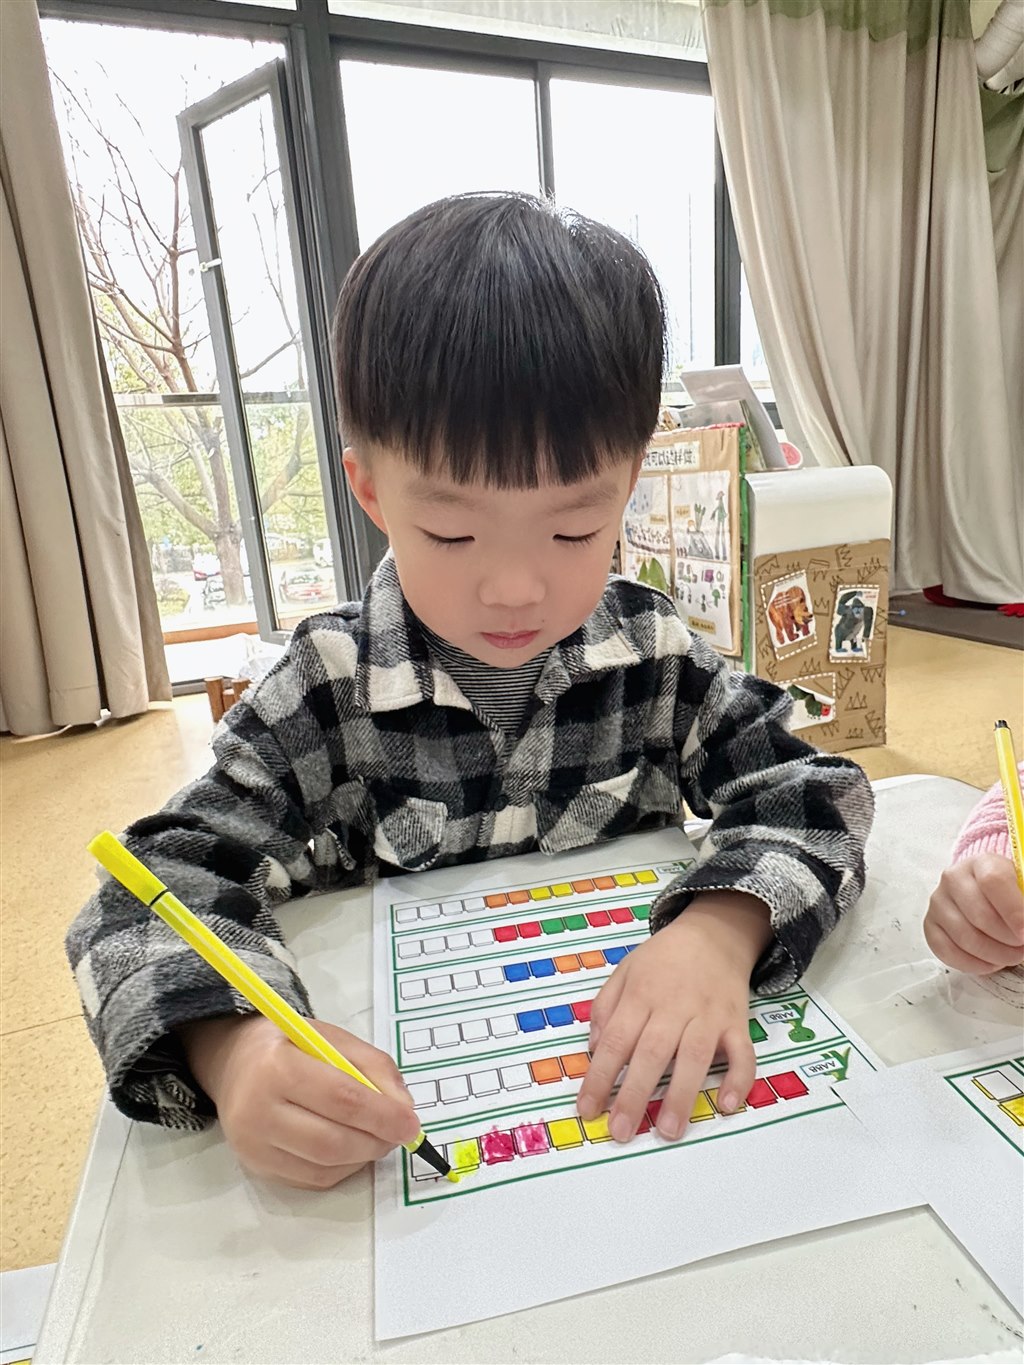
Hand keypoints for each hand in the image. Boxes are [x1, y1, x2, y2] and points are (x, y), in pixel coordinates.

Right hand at [181, 1015, 419, 1188]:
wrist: (235, 1064)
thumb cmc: (291, 1046)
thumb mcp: (333, 1039)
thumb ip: (374, 1068)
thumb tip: (403, 1110)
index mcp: (277, 1066)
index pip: (340, 1098)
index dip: (381, 1115)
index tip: (411, 1124)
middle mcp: (257, 1110)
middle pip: (331, 1141)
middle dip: (376, 1141)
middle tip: (400, 1133)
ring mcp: (253, 1145)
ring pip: (324, 1167)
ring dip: (363, 1157)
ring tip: (377, 1137)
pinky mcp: (256, 1167)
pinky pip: (312, 1179)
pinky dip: (343, 1169)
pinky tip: (351, 1148)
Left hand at [576, 892, 770, 1143]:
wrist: (715, 932)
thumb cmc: (663, 959)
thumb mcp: (625, 971)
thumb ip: (605, 1008)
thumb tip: (595, 1050)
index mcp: (641, 994)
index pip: (616, 1040)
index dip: (600, 1077)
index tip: (588, 1110)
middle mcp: (674, 1006)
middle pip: (652, 1053)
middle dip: (634, 1095)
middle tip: (620, 1133)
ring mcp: (709, 1015)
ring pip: (695, 1057)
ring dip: (680, 1095)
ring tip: (668, 1131)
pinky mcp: (737, 1022)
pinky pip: (743, 1053)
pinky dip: (739, 1078)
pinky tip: (727, 1104)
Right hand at [924, 854, 1023, 973]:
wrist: (983, 892)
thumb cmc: (1007, 893)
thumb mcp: (1022, 888)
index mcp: (981, 863)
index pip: (994, 881)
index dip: (1013, 910)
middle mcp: (953, 878)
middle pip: (980, 915)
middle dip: (1009, 939)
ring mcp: (938, 902)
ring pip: (966, 938)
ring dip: (996, 955)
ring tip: (1013, 955)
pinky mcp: (930, 925)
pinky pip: (949, 952)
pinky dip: (975, 964)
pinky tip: (992, 961)